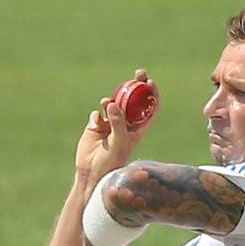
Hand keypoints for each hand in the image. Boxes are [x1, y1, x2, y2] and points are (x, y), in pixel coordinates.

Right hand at [75, 69, 159, 183]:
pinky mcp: (96, 126)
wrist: (91, 172)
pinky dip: (96, 115)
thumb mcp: (119, 142)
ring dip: (111, 101)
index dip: (152, 95)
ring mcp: (110, 124)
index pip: (150, 109)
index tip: (150, 82)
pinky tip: (95, 125)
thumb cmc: (112, 161)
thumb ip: (118, 122)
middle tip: (139, 73)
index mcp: (138, 129)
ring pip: (113, 104)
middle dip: (136, 86)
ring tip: (106, 104)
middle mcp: (125, 125)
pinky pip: (97, 114)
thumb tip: (112, 103)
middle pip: (133, 101)